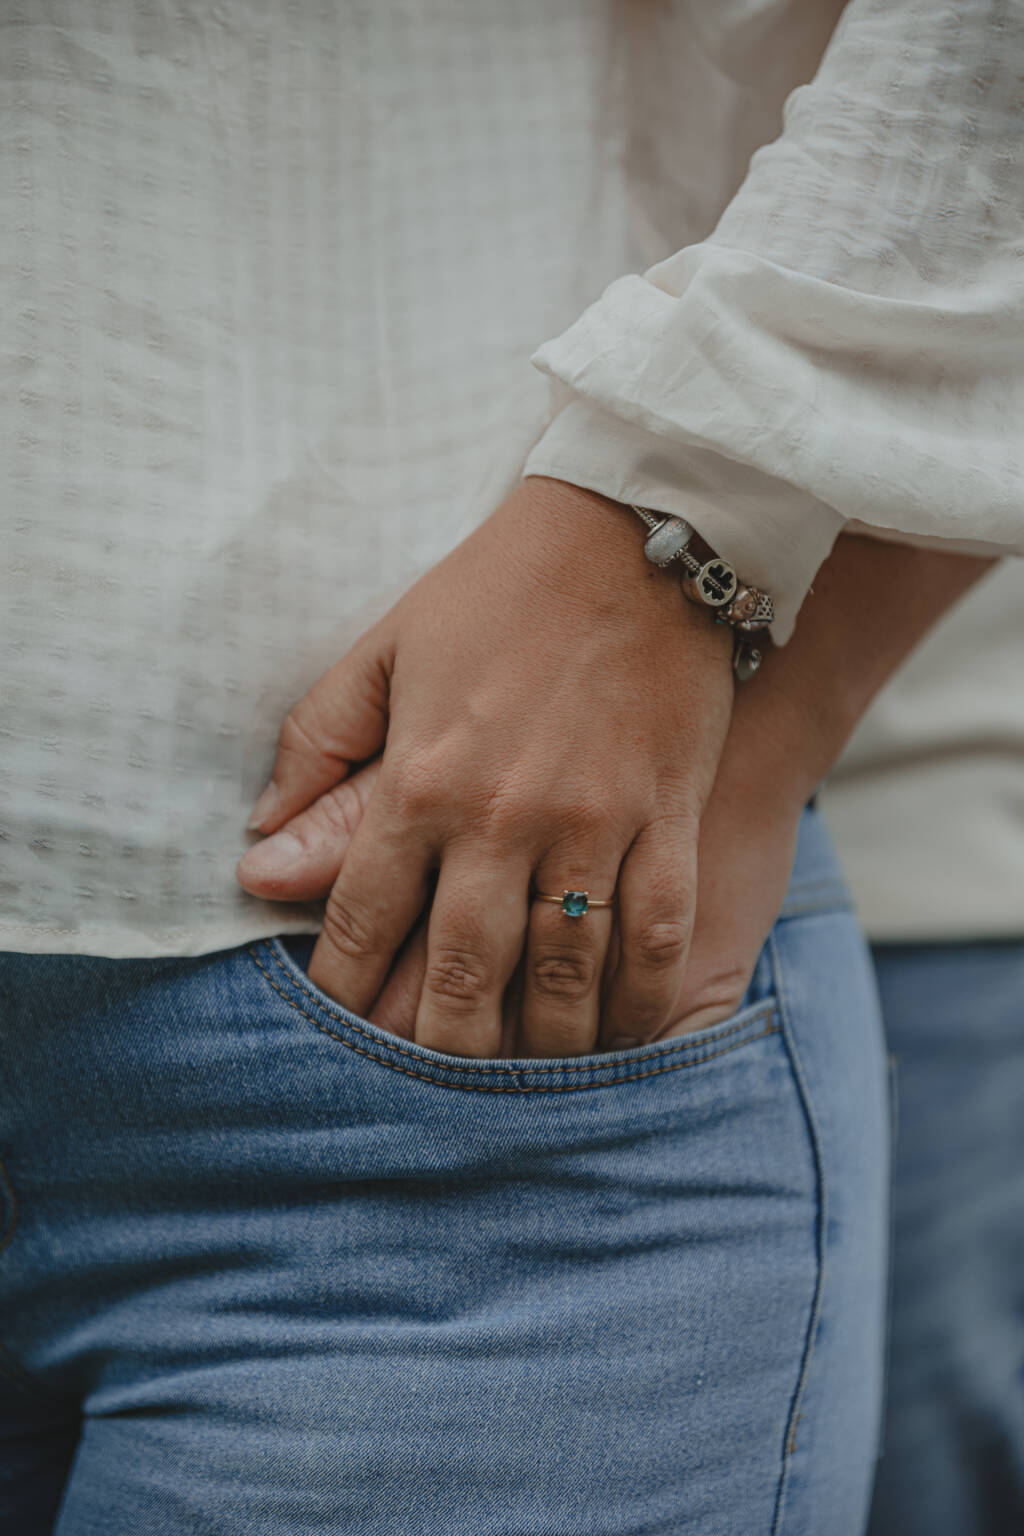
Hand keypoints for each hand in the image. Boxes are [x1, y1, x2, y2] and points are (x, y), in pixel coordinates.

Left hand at [237, 528, 994, 1054]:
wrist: (636, 534)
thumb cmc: (498, 590)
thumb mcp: (385, 649)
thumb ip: (318, 749)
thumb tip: (259, 851)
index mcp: (419, 778)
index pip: (362, 919)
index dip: (342, 990)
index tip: (337, 1034)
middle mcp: (500, 818)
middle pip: (459, 971)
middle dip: (438, 1046)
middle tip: (430, 1091)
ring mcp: (592, 824)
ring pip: (560, 974)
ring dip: (537, 1046)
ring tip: (519, 1084)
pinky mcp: (667, 818)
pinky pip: (655, 937)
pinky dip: (638, 1002)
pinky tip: (620, 1037)